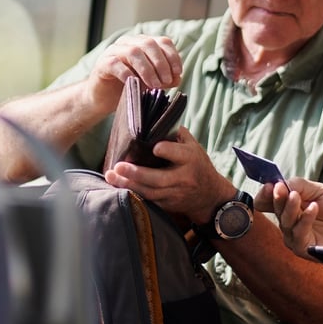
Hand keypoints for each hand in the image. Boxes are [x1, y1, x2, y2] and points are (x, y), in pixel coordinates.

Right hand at [87, 34, 182, 113]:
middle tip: (166, 81)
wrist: (103, 98)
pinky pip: (116, 64)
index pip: (162, 41)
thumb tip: (177, 78)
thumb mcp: (151, 83)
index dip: (172, 55)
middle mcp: (129, 43)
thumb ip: (165, 79)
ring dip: (147, 69)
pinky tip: (135, 85)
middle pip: (148, 43)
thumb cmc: (129, 87)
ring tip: (154, 85)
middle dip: (161, 63)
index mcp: (143, 44)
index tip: (178, 72)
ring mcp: (114, 51)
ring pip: (134, 52)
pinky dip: (128, 74)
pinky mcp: (102, 63)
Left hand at [104, 126, 232, 222]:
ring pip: (150, 192)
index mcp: (191, 159)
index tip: (153, 147)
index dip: (166, 151)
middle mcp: (184, 178)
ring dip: (129, 185)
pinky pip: (149, 201)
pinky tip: (119, 187)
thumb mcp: (194, 146)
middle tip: (118, 166)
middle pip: (158, 178)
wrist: (210, 196)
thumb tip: (157, 119)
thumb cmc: (198, 165)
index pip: (178, 154)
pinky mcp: (168, 205)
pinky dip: (133, 194)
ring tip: (112, 176)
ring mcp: (176, 194)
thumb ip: (177, 134)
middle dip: (136, 173)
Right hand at [270, 178, 322, 257]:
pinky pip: (299, 234)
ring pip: (286, 222)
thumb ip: (301, 186)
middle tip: (279, 188)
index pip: (270, 201)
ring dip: (289, 208)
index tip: (268, 184)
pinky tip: (314, 207)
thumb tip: (283, 182)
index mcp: (291, 208)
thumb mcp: (321, 192)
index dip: (267, 193)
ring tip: (296, 196)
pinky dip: (306, 219)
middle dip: (276, 198)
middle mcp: (289, 223)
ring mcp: (294, 237)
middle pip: (276, 210)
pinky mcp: (304, 248)